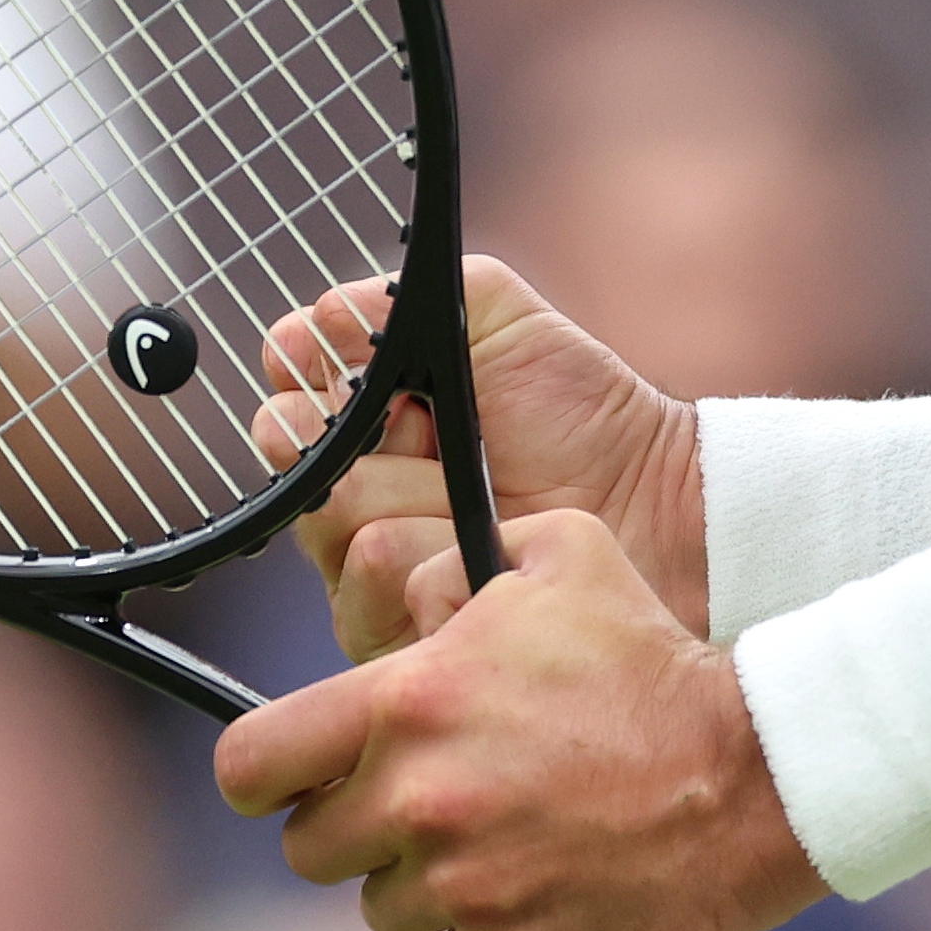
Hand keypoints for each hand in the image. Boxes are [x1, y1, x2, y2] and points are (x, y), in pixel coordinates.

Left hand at [210, 510, 821, 930]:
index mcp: (410, 703)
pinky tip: (548, 881)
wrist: (757, 774)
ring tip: (502, 836)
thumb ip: (466, 560)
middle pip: (311, 849)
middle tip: (418, 803)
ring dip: (425, 880)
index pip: (252, 763)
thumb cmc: (655, 659)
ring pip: (386, 907)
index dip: (261, 773)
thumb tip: (413, 574)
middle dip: (353, 828)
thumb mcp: (564, 557)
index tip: (287, 776)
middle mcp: (420, 802)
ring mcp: (465, 887)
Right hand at [249, 257, 703, 659]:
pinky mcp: (396, 631)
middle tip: (441, 440)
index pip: (280, 401)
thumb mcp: (496, 317)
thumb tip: (316, 316)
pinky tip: (483, 553)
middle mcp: (352, 494)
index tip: (373, 383)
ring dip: (422, 503)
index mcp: (362, 422)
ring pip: (338, 525)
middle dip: (379, 446)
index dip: (312, 387)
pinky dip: (437, 563)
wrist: (650, 501)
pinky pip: (371, 593)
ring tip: (482, 500)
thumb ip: (399, 299)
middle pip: (295, 467)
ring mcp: (368, 567)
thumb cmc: (581, 412)